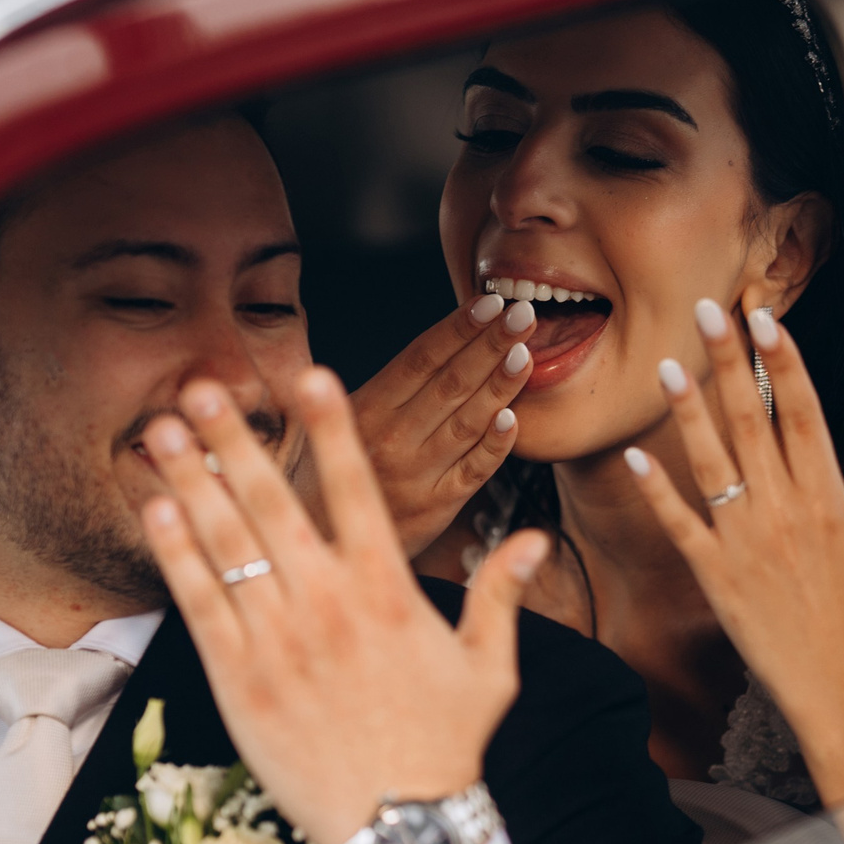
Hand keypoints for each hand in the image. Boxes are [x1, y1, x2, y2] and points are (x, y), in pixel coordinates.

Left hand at [137, 367, 549, 843]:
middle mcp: (329, 605)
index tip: (310, 374)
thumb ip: (503, 593)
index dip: (332, 429)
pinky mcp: (238, 679)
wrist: (395, 829)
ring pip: (226, 543)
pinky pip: (199, 602)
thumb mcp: (490, 668)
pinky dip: (176, 552)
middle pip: (274, 502)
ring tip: (164, 431)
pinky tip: (157, 508)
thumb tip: (532, 538)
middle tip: (202, 387)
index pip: (358, 491)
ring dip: (192, 480)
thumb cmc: (445, 748)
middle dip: (236, 439)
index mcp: (389, 592)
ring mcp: (278, 641)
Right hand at [351, 295, 537, 552]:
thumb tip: (439, 342)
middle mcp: (392, 438)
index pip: (421, 357)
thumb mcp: (333, 419)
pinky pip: (474, 471)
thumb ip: (385, 387)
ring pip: (467, 422)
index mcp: (367, 407)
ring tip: (525, 354)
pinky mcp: (437, 505)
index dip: (458, 328)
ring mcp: (418, 473)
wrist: (318, 541)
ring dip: (499, 386)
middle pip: (451, 383)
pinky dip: (495, 445)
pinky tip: (514, 418)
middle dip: (490, 345)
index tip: (490, 302)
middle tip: (523, 315)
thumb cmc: (334, 469)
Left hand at [624, 300, 843, 825]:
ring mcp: (748, 544)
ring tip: (669, 364)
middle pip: (752, 418)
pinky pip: (681, 525)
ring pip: (712, 461)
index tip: (768, 318)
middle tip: (709, 309)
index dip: (784, 360)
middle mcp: (786, 512)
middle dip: (730, 359)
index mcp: (833, 501)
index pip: (803, 412)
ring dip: (689, 408)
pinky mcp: (719, 580)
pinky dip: (657, 491)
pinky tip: (636, 458)